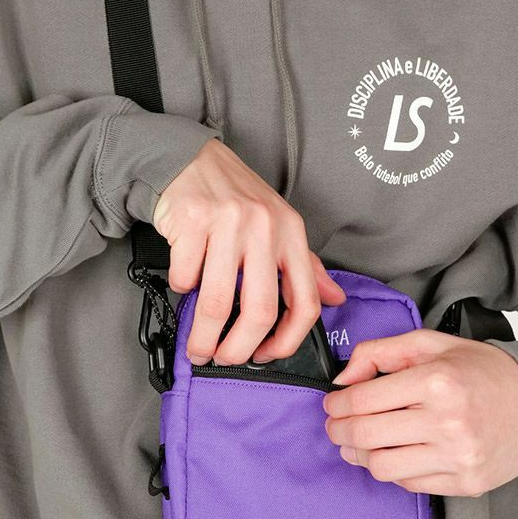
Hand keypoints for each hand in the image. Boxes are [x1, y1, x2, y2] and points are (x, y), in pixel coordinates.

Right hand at [153, 139, 344, 365]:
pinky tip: (185, 284)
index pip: (305, 303)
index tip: (267, 355)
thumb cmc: (237, 197)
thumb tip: (335, 300)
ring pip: (216, 302)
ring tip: (198, 348)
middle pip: (259, 311)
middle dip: (240, 348)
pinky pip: (185, 276)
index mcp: (292, 234)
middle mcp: (265, 228)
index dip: (287, 341)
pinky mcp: (192, 221)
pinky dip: (182, 289)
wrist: (191, 159)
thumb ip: (307, 268)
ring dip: (203, 336)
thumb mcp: (282, 227)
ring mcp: (228, 224)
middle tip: (227, 359)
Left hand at [322, 329, 517, 495]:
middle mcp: (448, 421)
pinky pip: (408, 483)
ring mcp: (458, 456)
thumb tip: (342, 378)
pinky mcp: (466, 483)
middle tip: (336, 426)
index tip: (333, 404)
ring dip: (359, 455)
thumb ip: (380, 352)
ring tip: (357, 443)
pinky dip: (393, 469)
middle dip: (339, 431)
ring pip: (381, 466)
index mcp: (437, 381)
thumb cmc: (481, 371)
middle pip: (366, 435)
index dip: (337, 404)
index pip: (363, 400)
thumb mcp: (431, 344)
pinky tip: (394, 453)